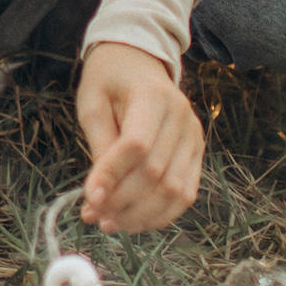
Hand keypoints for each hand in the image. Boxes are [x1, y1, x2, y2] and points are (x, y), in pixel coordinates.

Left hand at [76, 42, 204, 230]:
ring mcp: (194, 135)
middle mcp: (181, 116)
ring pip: (174, 190)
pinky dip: (161, 214)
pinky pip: (186, 193)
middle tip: (93, 216)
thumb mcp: (93, 104)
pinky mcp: (197, 152)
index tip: (89, 200)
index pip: (136, 145)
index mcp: (152, 95)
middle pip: (156, 173)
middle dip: (122, 203)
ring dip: (141, 215)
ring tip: (110, 223)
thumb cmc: (109, 81)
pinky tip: (134, 221)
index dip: (112, 176)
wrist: (138, 61)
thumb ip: (99, 146)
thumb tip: (99, 195)